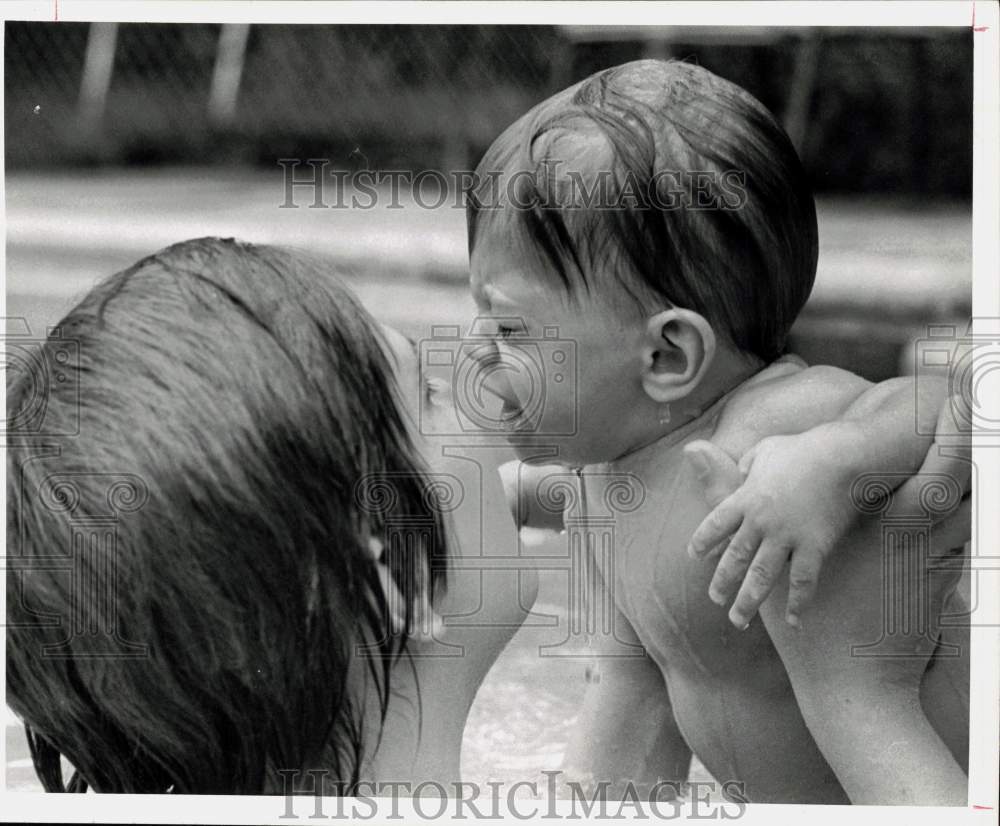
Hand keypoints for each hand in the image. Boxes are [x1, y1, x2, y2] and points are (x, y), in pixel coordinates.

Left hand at [684, 393, 972, 629]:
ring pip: (761, 576)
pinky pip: (803, 581)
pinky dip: (798, 603)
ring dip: (747, 601)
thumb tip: (742, 472)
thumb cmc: (804, 449)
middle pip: (734, 557)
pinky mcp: (814, 546)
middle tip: (715, 599)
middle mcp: (760, 520)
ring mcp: (786, 535)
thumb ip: (749, 464)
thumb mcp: (767, 449)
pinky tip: (793, 622)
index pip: (714, 524)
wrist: (842, 455)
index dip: (702, 542)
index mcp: (745, 497)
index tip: (695, 557)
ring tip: (738, 620)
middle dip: (722, 582)